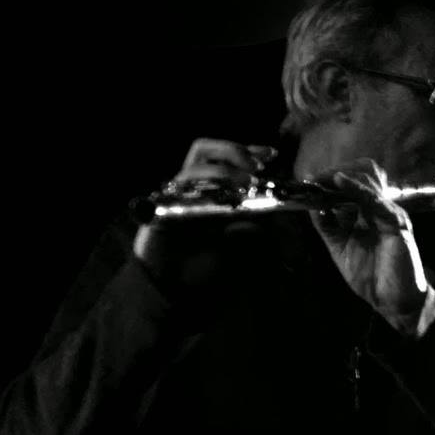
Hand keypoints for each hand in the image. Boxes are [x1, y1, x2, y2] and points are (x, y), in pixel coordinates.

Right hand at [133, 137, 276, 274]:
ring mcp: (176, 194)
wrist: (172, 285)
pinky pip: (180, 187)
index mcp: (210, 190)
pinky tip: (221, 196)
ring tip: (247, 182)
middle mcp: (192, 187)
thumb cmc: (203, 265)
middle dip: (233, 151)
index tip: (272, 153)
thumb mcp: (238, 245)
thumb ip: (252, 229)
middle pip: (206, 149)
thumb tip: (271, 212)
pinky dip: (201, 187)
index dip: (247, 151)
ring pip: (195, 165)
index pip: (226, 158)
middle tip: (257, 166)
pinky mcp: (162, 205)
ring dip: (224, 169)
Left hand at [306, 160, 433, 332]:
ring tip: (320, 179)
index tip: (307, 180)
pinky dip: (357, 188)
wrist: (393, 301)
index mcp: (367, 214)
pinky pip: (375, 200)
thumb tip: (310, 205)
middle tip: (312, 179)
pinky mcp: (397, 223)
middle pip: (362, 174)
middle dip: (333, 173)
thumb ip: (327, 226)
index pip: (351, 184)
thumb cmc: (372, 278)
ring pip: (368, 181)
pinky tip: (340, 182)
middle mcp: (380, 210)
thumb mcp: (339, 247)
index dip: (329, 178)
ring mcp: (390, 214)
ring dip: (341, 177)